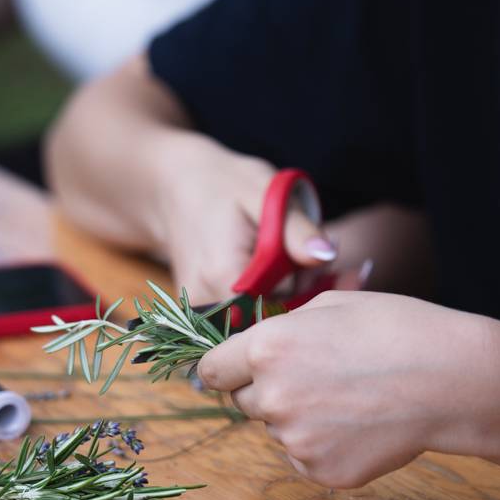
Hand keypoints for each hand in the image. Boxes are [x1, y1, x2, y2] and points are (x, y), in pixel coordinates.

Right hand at [154, 136, 335, 302]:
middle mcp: (204, 302)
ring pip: (259, 316)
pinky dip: (263, 293)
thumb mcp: (264, 192)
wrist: (175, 186)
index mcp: (222, 274)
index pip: (283, 307)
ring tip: (280, 251)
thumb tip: (325, 255)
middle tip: (298, 246)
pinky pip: (243, 313)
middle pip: (271, 314)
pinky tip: (266, 265)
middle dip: (295, 286)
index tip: (306, 252)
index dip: (303, 284)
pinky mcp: (198, 312)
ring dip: (281, 289)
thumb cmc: (223, 183)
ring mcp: (197, 311)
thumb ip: (295, 228)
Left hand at [196, 291, 499, 487]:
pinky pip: (305, 458)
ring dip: (299, 418)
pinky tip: (361, 424)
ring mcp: (296, 440)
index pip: (212, 370)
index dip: (225, 368)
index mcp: (267, 349)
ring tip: (351, 398)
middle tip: (316, 378)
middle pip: (243, 402)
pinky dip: (324, 445)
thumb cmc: (397, 329)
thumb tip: (254, 352)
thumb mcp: (331, 306)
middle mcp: (272, 397)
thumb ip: (282, 330)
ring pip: (277, 430)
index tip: (236, 370)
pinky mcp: (322, 471)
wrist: (452, 380)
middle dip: (267, 391)